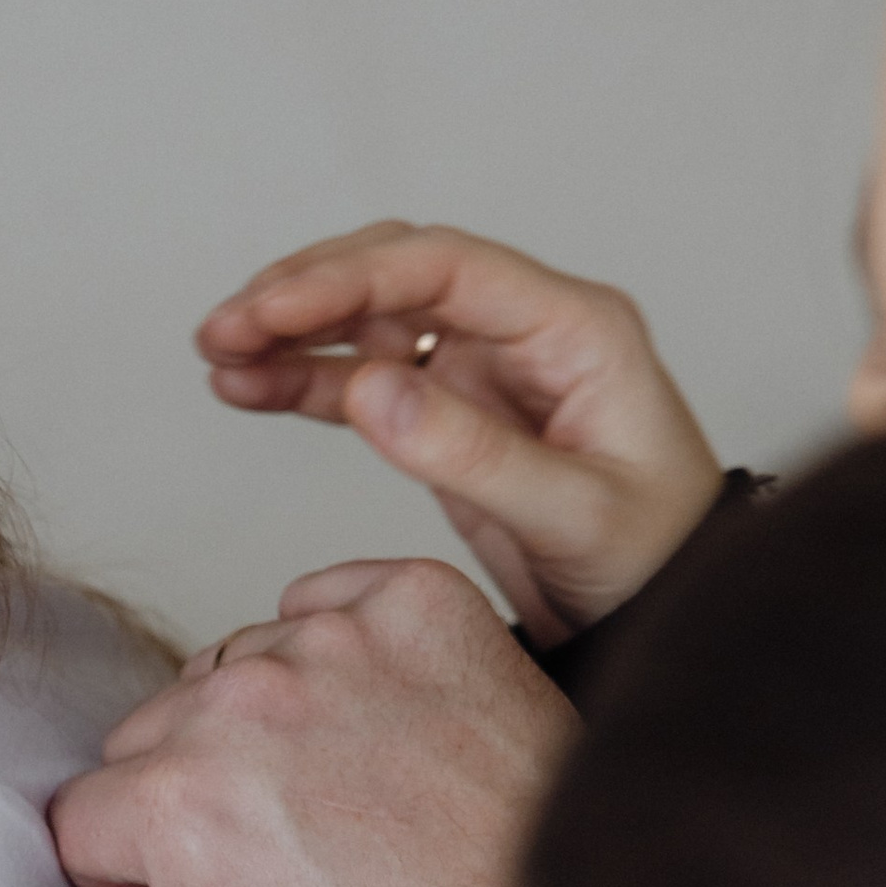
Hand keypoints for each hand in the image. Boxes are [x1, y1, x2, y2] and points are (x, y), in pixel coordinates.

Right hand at [0, 558, 576, 886]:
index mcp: (172, 805)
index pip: (81, 825)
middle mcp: (238, 701)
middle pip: (148, 743)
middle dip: (185, 813)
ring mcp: (333, 641)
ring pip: (232, 674)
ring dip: (259, 735)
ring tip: (337, 818)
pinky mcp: (415, 602)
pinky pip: (321, 605)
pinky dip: (338, 658)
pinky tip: (383, 740)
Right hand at [199, 224, 723, 646]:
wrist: (667, 618)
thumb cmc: (650, 560)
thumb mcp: (573, 515)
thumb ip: (472, 454)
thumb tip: (370, 390)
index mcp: (573, 329)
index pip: (446, 268)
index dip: (350, 278)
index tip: (272, 309)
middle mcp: (525, 332)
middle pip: (397, 275)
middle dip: (305, 294)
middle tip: (224, 330)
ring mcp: (484, 369)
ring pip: (370, 322)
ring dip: (292, 334)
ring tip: (218, 358)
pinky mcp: (452, 414)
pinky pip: (366, 380)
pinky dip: (306, 381)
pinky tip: (246, 389)